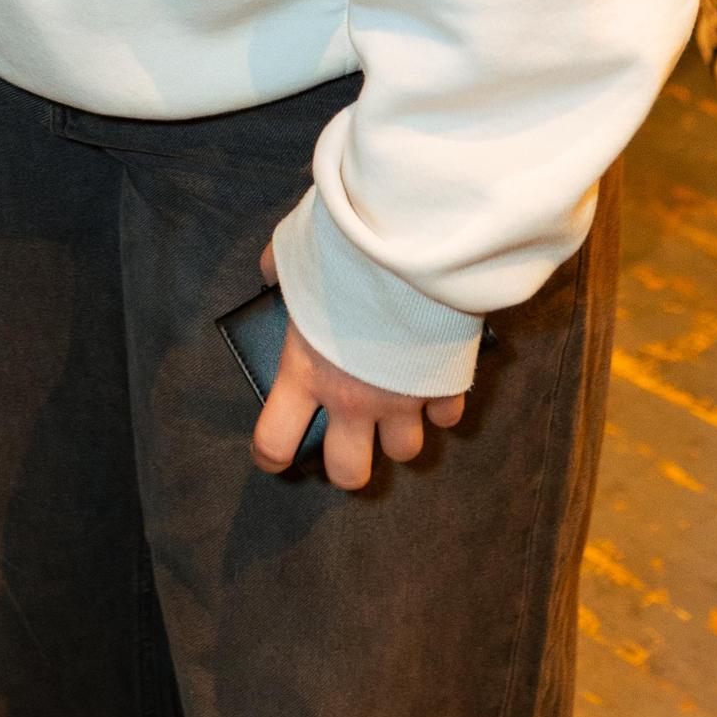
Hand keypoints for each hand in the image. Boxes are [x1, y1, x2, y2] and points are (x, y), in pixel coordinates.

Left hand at [250, 244, 466, 491]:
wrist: (408, 244)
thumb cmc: (342, 252)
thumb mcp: (294, 254)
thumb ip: (278, 271)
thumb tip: (270, 275)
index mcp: (306, 372)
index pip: (275, 441)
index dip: (270, 455)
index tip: (275, 454)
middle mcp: (352, 398)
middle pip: (349, 472)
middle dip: (347, 466)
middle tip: (346, 442)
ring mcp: (402, 398)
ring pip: (404, 451)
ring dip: (398, 433)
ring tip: (393, 408)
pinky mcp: (443, 385)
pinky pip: (447, 416)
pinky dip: (441, 405)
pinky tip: (432, 381)